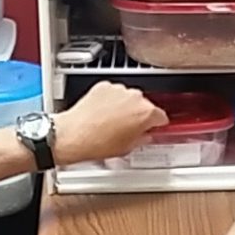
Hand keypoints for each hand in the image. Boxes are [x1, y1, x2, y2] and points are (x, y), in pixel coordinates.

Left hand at [52, 82, 168, 164]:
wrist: (73, 135)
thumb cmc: (97, 143)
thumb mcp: (128, 148)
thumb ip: (142, 138)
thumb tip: (143, 136)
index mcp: (146, 113)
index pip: (161, 116)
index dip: (157, 124)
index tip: (153, 127)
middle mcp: (134, 97)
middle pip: (145, 105)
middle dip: (139, 115)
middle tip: (130, 128)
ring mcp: (118, 90)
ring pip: (128, 97)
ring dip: (124, 106)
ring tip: (113, 122)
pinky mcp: (104, 86)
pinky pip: (113, 92)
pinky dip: (110, 100)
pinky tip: (104, 114)